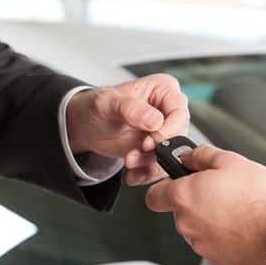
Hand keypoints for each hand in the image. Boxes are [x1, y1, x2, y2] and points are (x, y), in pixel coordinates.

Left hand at [65, 74, 189, 185]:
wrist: (87, 126)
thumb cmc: (97, 106)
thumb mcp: (107, 103)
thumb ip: (130, 109)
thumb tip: (154, 120)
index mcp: (163, 89)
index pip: (178, 111)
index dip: (168, 130)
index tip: (149, 142)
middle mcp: (168, 109)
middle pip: (178, 135)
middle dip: (157, 150)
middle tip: (136, 155)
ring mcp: (164, 131)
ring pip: (169, 153)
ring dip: (149, 163)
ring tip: (129, 162)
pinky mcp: (157, 150)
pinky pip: (160, 166)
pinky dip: (147, 173)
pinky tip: (134, 175)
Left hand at [145, 145, 265, 264]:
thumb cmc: (257, 198)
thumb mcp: (229, 160)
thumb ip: (201, 155)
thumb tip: (188, 157)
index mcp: (183, 197)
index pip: (154, 195)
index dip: (164, 187)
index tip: (177, 182)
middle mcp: (186, 223)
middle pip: (180, 209)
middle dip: (196, 199)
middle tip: (219, 189)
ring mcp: (200, 243)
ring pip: (197, 226)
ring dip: (210, 217)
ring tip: (236, 207)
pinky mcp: (216, 257)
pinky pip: (213, 241)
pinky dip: (222, 233)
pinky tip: (241, 223)